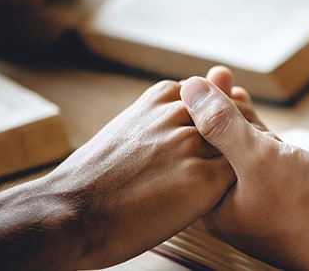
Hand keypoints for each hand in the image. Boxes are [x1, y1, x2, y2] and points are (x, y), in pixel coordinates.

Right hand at [41, 80, 234, 268]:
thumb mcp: (127, 128)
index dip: (215, 126)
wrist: (70, 212)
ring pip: (238, 144)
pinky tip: (219, 202)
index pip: (211, 99)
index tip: (206, 147)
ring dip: (238, 162)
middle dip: (232, 141)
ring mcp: (193, 144)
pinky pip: (238, 176)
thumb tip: (183, 110)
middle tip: (219, 171)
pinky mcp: (204, 179)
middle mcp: (181, 113)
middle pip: (230, 117)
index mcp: (161, 96)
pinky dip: (236, 187)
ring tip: (222, 187)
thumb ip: (159, 116)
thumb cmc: (95, 178)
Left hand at [181, 77, 308, 269]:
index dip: (197, 110)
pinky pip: (268, 162)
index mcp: (214, 204)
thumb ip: (222, 124)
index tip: (198, 79)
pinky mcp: (286, 198)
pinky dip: (265, 138)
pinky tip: (262, 124)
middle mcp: (231, 206)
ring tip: (234, 89)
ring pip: (244, 152)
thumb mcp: (260, 159)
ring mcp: (259, 202)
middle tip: (219, 74)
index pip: (195, 147)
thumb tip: (191, 88)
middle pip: (218, 148)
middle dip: (220, 110)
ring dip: (242, 120)